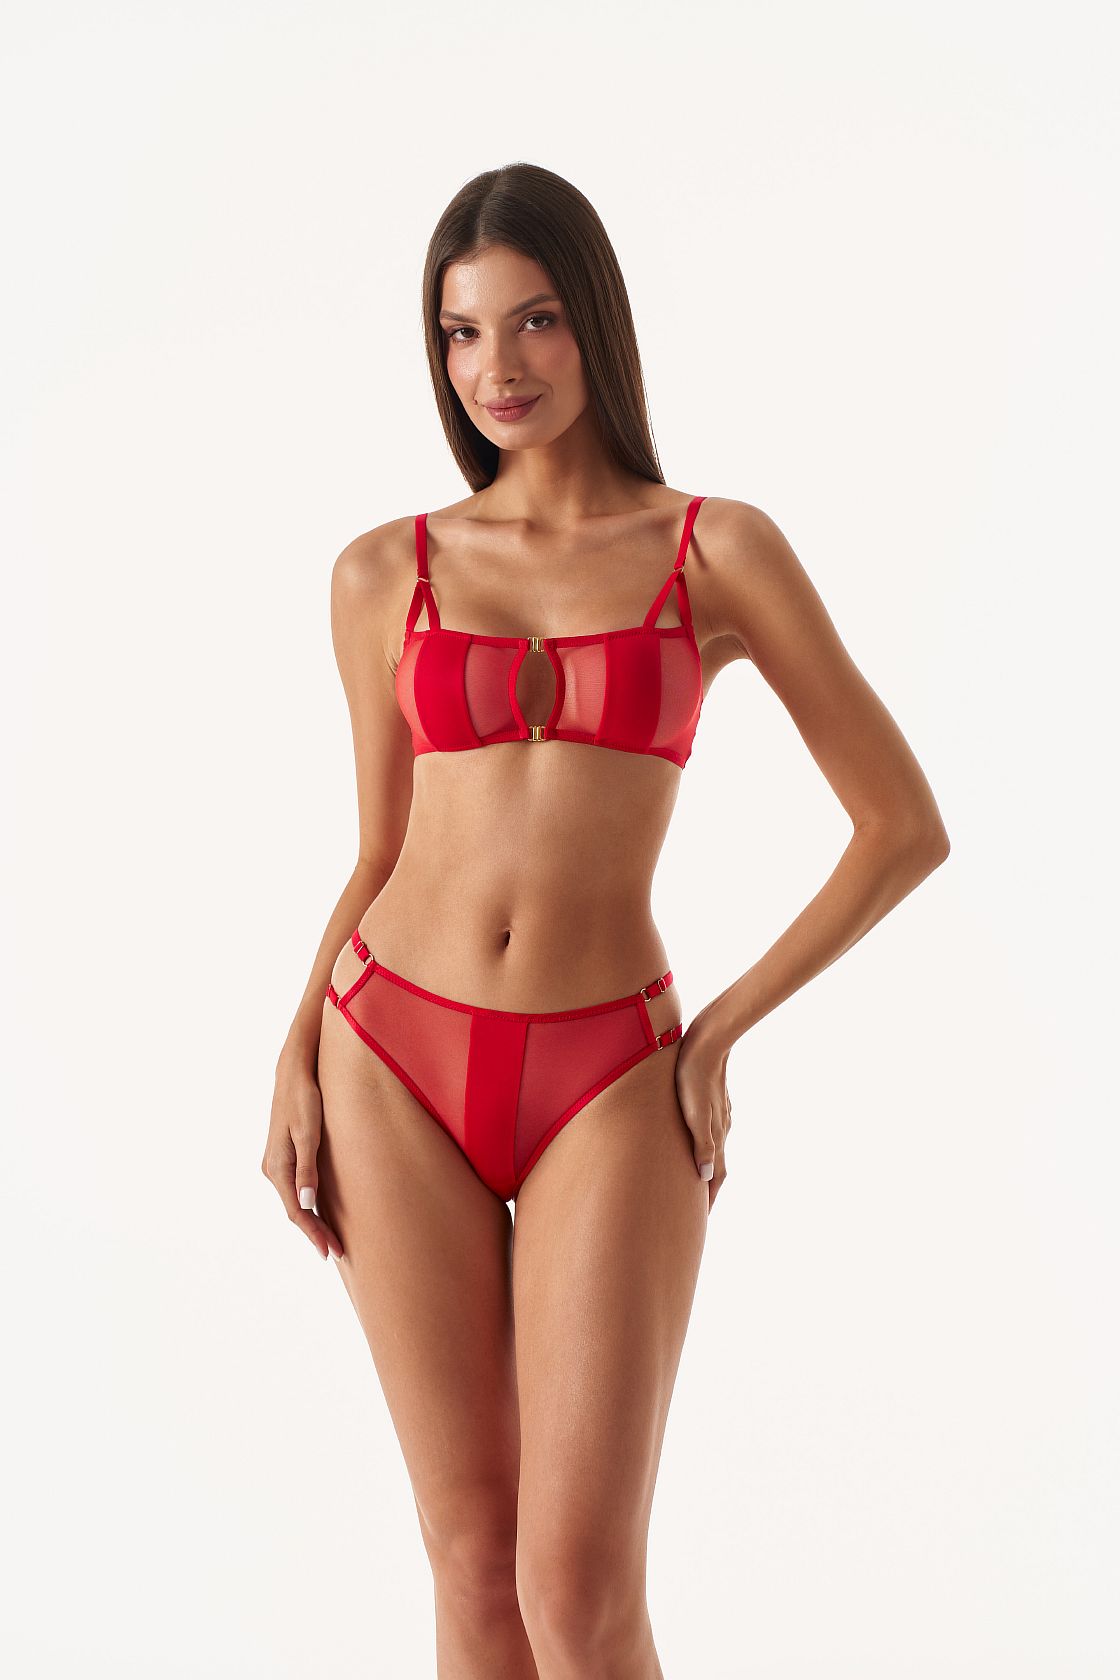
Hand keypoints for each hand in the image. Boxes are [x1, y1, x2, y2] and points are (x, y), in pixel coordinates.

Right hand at [261, 1060, 343, 1260]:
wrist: (293, 1073)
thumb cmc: (305, 1098)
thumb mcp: (308, 1133)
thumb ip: (307, 1168)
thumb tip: (307, 1203)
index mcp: (277, 1166)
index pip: (296, 1211)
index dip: (313, 1233)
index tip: (330, 1251)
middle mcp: (273, 1168)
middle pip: (294, 1210)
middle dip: (314, 1232)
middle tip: (336, 1252)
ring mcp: (276, 1163)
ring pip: (294, 1201)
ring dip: (311, 1220)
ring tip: (331, 1239)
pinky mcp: (284, 1157)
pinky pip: (294, 1189)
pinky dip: (307, 1204)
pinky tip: (319, 1211)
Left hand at [674, 1012, 732, 1211]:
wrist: (709, 1042)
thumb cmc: (693, 1077)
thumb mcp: (695, 1113)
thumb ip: (701, 1145)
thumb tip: (704, 1178)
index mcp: (716, 1135)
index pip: (714, 1176)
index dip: (708, 1198)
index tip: (701, 1218)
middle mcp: (722, 1129)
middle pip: (717, 1166)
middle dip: (708, 1187)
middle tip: (699, 1206)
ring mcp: (720, 1115)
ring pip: (715, 1148)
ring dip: (708, 1167)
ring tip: (698, 1180)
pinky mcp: (715, 1102)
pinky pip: (712, 1133)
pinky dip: (706, 1147)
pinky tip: (700, 1142)